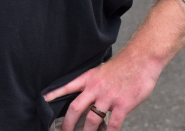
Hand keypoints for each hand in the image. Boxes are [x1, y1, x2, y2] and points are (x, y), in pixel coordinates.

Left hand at [43, 53, 161, 130]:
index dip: (54, 94)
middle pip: (75, 108)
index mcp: (89, 78)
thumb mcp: (101, 70)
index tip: (43, 100)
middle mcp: (95, 88)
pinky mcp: (123, 105)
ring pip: (92, 119)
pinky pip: (113, 123)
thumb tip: (87, 95)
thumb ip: (93, 83)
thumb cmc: (123, 65)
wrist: (140, 59)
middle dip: (68, 123)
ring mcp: (108, 97)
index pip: (67, 87)